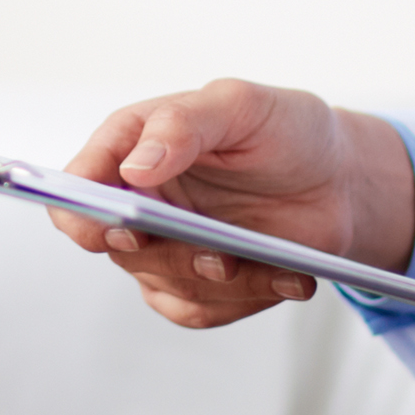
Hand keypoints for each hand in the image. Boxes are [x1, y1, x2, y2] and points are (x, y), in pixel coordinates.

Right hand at [46, 80, 414, 330]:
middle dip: (173, 256)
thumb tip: (134, 168)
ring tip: (277, 264)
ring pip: (165, 284)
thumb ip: (183, 124)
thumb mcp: (240, 105)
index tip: (123, 229)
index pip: (77, 189)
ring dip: (222, 282)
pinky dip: (246, 299)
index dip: (84, 215)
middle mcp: (138, 199)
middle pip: (119, 249)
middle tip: (220, 257)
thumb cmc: (284, 129)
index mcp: (130, 146)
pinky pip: (201, 309)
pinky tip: (289, 279)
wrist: (337, 177)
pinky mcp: (196, 283)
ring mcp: (165, 244)